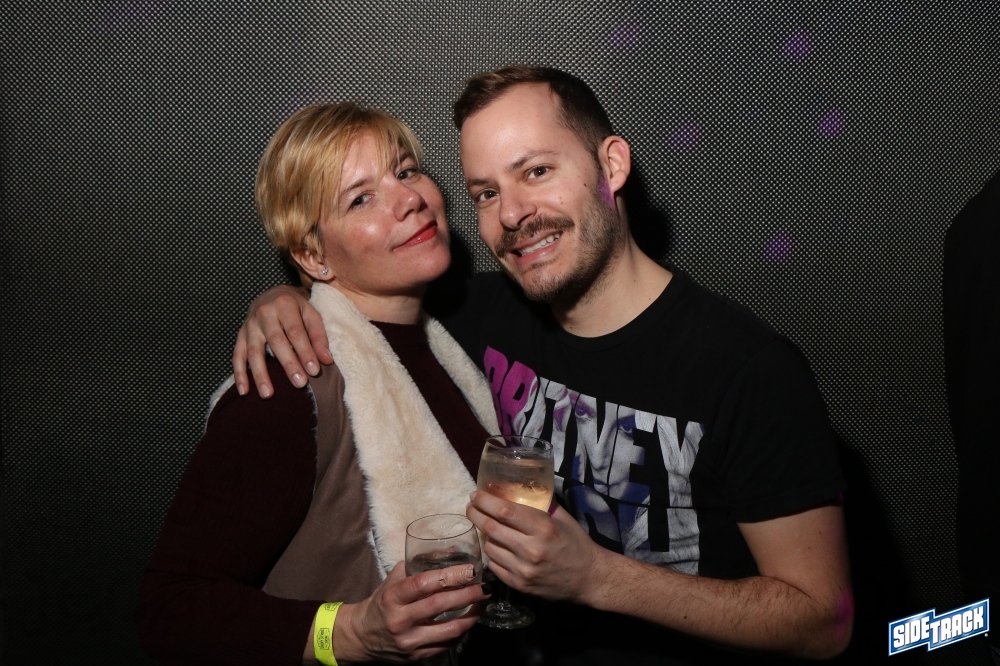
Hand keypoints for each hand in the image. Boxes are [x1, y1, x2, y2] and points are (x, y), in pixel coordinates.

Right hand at [231, 285, 332, 397]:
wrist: (272, 295)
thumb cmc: (296, 308)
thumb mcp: (311, 313)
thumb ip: (319, 336)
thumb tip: (326, 360)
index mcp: (284, 304)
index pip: (296, 331)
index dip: (305, 351)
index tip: (314, 371)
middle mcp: (264, 313)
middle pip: (276, 341)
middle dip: (289, 364)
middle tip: (299, 384)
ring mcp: (250, 325)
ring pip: (254, 351)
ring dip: (260, 374)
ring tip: (268, 394)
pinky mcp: (240, 335)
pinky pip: (237, 356)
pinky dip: (240, 374)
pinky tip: (245, 391)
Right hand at [334, 561, 489, 662]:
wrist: (362, 636)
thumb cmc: (382, 602)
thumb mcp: (394, 579)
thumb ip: (419, 564)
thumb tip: (452, 551)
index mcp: (393, 596)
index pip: (424, 583)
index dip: (450, 575)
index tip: (470, 570)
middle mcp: (400, 620)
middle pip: (440, 605)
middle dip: (468, 595)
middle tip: (485, 587)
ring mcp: (409, 641)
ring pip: (448, 630)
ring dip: (471, 616)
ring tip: (482, 605)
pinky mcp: (417, 656)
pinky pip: (446, 644)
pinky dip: (461, 631)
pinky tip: (469, 621)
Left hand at [466, 491, 602, 604]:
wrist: (589, 579)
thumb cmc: (576, 543)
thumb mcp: (562, 518)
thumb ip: (540, 504)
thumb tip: (516, 488)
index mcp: (543, 528)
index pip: (504, 511)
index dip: (485, 501)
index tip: (475, 495)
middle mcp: (530, 549)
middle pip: (491, 528)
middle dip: (475, 514)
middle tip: (471, 507)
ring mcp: (523, 570)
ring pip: (489, 548)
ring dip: (485, 536)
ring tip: (489, 528)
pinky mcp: (519, 585)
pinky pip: (494, 566)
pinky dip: (493, 555)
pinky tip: (499, 548)